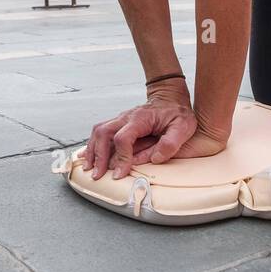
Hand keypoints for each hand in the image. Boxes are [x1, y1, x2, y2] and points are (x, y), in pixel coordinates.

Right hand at [81, 77, 227, 179]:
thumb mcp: (183, 127)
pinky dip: (92, 145)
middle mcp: (126, 117)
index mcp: (140, 119)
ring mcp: (120, 119)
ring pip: (98, 132)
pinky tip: (87, 157)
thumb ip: (171, 143)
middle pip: (104, 133)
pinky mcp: (119, 124)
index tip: (120, 173)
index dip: (120, 157)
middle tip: (97, 174)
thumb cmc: (177, 113)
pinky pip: (100, 133)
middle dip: (98, 156)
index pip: (123, 138)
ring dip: (92, 151)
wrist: (170, 97)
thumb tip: (156, 159)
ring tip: (89, 168)